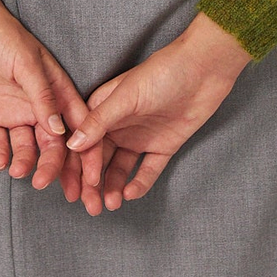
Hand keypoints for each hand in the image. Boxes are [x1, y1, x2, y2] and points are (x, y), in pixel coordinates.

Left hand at [0, 0, 101, 204]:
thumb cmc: (2, 35)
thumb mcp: (28, 64)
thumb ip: (43, 98)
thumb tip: (60, 133)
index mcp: (57, 90)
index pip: (79, 127)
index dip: (87, 153)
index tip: (90, 180)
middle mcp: (39, 106)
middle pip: (54, 144)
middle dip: (56, 168)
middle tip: (47, 184)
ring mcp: (14, 112)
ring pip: (27, 148)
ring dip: (26, 162)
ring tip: (19, 171)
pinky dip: (0, 155)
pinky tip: (1, 162)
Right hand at [63, 11, 251, 211]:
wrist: (204, 70)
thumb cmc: (162, 72)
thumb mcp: (126, 95)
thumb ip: (100, 121)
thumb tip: (73, 145)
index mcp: (103, 109)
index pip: (85, 142)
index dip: (80, 165)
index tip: (79, 185)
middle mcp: (118, 125)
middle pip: (99, 159)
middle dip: (92, 183)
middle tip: (91, 206)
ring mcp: (140, 136)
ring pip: (120, 168)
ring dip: (113, 186)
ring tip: (110, 204)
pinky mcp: (162, 146)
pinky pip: (147, 170)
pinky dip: (139, 183)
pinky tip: (131, 194)